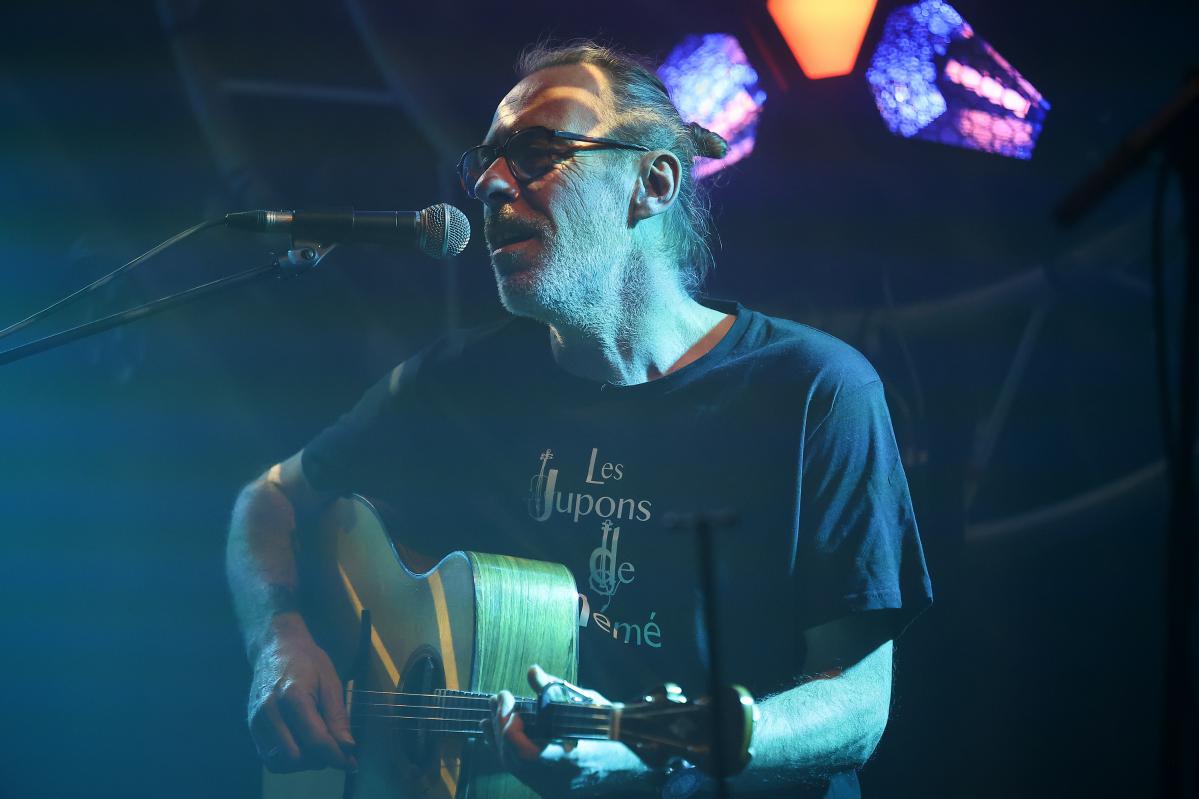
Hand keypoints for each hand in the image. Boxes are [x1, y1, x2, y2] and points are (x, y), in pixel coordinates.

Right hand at [246, 619, 356, 772]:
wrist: (275, 648)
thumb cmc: (307, 661)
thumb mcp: (331, 682)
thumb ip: (338, 717)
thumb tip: (347, 748)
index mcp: (292, 696)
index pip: (315, 740)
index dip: (335, 756)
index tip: (351, 763)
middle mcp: (269, 712)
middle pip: (295, 757)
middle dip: (318, 760)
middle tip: (333, 749)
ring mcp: (256, 721)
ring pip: (279, 762)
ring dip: (302, 763)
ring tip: (317, 746)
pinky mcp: (251, 728)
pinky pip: (268, 757)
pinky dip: (288, 759)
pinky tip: (302, 745)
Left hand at [491, 665, 650, 796]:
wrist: (636, 763)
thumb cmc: (614, 731)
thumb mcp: (589, 704)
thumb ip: (557, 691)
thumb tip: (532, 672)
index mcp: (571, 761)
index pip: (526, 752)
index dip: (508, 725)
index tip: (507, 698)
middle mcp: (558, 780)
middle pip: (513, 759)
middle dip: (500, 725)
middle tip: (498, 698)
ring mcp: (554, 788)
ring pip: (514, 767)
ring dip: (500, 737)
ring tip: (491, 712)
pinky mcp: (552, 788)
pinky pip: (522, 772)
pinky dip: (509, 750)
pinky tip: (501, 732)